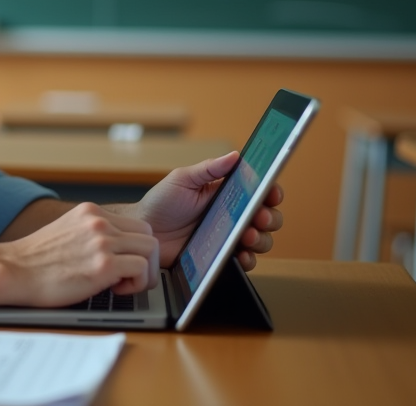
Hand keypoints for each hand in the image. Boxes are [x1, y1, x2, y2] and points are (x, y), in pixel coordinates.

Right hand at [0, 202, 159, 306]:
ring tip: (121, 285)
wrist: (13, 271)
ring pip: (151, 250)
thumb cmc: (35, 261)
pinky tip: (114, 290)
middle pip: (149, 235)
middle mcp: (99, 221)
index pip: (135, 224)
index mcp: (90, 212)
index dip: (133, 248)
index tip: (119, 264)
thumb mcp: (66, 233)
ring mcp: (102, 241)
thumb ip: (90, 234)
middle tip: (127, 277)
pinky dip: (136, 284)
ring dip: (143, 272)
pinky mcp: (104, 264)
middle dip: (145, 260)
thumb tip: (114, 250)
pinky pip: (142, 269)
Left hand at [113, 152, 283, 269]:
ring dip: (261, 238)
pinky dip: (249, 260)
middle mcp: (231, 215)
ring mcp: (227, 237)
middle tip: (259, 217)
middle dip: (270, 217)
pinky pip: (244, 261)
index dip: (271, 191)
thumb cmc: (160, 202)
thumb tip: (235, 155)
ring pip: (261, 240)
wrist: (144, 232)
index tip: (272, 193)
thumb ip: (208, 169)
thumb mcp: (182, 180)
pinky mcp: (220, 256)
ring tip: (247, 236)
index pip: (257, 191)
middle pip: (266, 216)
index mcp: (225, 193)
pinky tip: (242, 255)